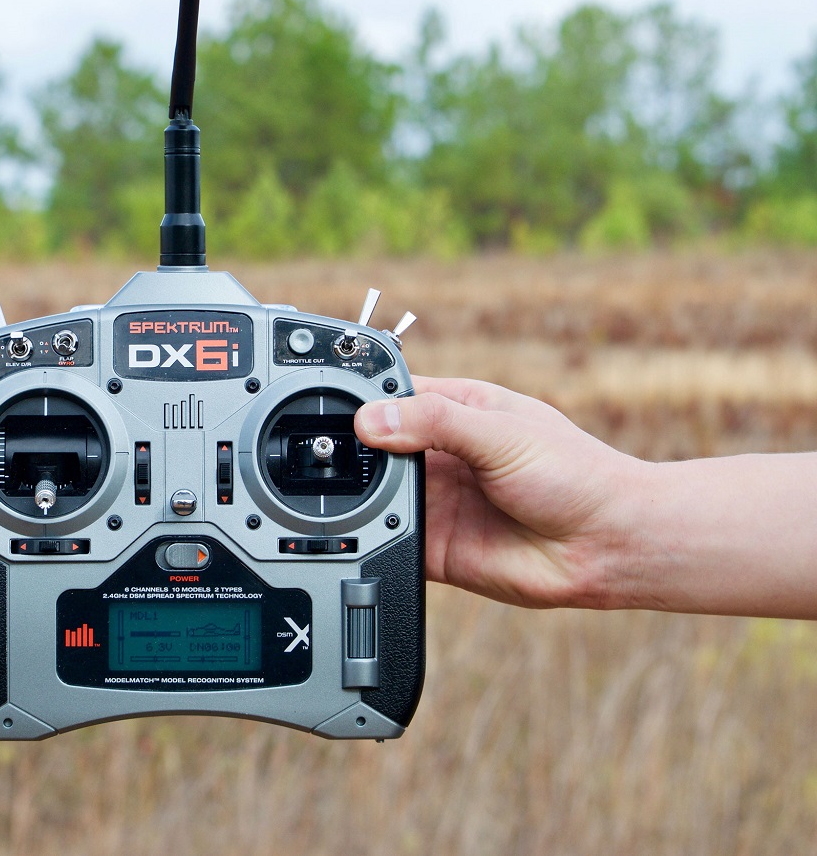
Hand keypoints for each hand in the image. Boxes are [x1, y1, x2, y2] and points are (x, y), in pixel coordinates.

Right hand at [354, 376, 647, 609]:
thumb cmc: (576, 476)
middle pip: (377, 446)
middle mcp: (442, 455)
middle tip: (336, 452)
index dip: (365, 399)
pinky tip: (369, 530)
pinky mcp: (433, 546)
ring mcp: (436, 501)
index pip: (395, 397)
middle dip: (356, 449)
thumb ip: (435, 421)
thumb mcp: (501, 432)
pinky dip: (371, 538)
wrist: (607, 546)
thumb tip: (373, 419)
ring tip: (354, 491)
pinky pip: (388, 540)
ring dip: (361, 494)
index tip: (335, 404)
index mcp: (459, 411)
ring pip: (375, 493)